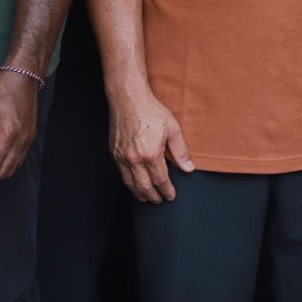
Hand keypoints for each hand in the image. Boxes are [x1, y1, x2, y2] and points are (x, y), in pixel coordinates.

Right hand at [109, 88, 193, 202]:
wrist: (128, 99)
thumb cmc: (151, 112)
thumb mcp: (173, 129)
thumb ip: (180, 151)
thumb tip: (188, 168)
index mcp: (151, 154)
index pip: (160, 180)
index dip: (166, 190)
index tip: (171, 196)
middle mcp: (134, 159)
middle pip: (144, 186)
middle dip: (153, 196)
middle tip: (159, 201)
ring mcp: (121, 157)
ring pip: (130, 182)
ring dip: (139, 192)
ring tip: (146, 198)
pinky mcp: (114, 152)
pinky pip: (121, 173)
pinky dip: (129, 182)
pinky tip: (134, 183)